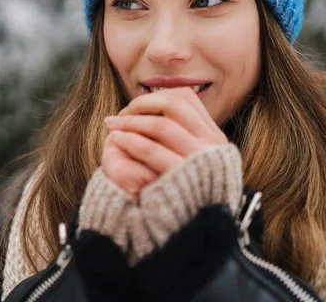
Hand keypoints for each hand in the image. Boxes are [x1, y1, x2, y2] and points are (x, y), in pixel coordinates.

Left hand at [102, 87, 227, 193]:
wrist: (187, 228)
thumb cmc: (179, 189)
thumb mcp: (189, 156)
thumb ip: (180, 132)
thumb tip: (156, 100)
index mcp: (213, 135)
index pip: (185, 98)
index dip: (155, 97)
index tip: (134, 108)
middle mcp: (212, 144)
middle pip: (173, 104)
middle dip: (141, 105)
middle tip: (120, 115)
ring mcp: (199, 160)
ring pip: (162, 125)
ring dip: (131, 121)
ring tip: (113, 127)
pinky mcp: (182, 177)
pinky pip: (153, 149)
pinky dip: (130, 139)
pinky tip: (116, 140)